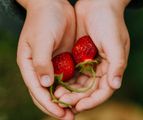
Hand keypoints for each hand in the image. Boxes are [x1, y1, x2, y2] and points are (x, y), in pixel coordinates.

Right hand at [16, 0, 75, 118]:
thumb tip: (44, 85)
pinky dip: (75, 87)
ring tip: (79, 110)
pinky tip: (84, 94)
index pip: (37, 91)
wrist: (54, 5)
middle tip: (71, 118)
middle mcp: (40, 69)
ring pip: (60, 88)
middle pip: (48, 94)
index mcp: (29, 66)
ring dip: (68, 100)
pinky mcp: (64, 61)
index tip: (61, 114)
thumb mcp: (41, 40)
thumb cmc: (44, 20)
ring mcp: (53, 66)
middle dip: (59, 107)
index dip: (48, 104)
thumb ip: (42, 62)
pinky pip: (70, 78)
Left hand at [54, 0, 129, 111]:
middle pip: (91, 90)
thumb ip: (117, 64)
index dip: (93, 101)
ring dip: (71, 91)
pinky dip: (66, 79)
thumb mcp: (115, 42)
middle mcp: (104, 67)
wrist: (97, 3)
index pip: (105, 90)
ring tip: (57, 95)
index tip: (79, 106)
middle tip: (63, 101)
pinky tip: (56, 83)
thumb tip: (116, 85)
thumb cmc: (109, 21)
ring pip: (81, 83)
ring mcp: (92, 62)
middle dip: (78, 98)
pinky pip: (74, 72)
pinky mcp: (81, 56)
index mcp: (114, 66)